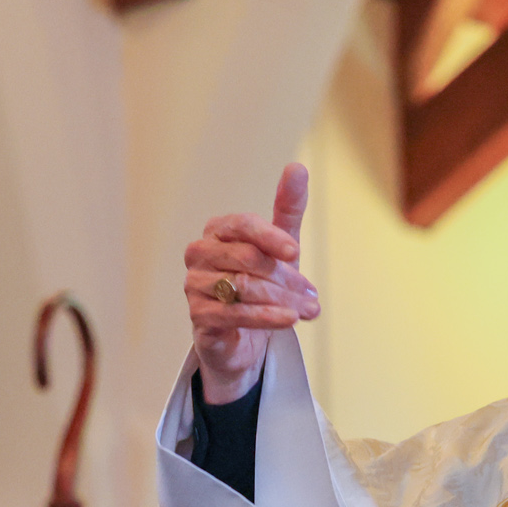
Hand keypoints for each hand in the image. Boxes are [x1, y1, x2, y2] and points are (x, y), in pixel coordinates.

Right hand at [184, 162, 319, 403]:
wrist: (244, 338)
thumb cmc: (261, 285)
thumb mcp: (280, 248)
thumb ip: (288, 210)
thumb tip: (297, 168)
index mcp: (218, 232)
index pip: (242, 225)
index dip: (269, 236)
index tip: (294, 250)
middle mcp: (200, 254)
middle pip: (246, 258)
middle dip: (285, 277)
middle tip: (312, 293)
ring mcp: (195, 285)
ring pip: (242, 287)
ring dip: (282, 299)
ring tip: (309, 310)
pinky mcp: (199, 317)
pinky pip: (233, 313)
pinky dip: (265, 317)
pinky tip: (288, 320)